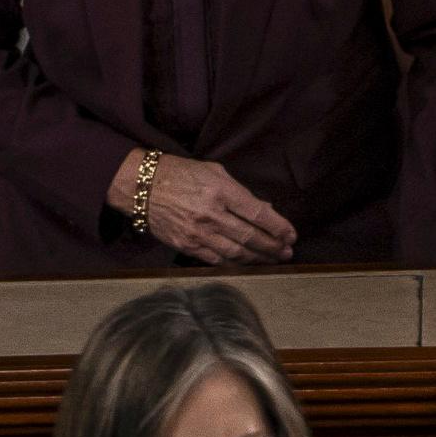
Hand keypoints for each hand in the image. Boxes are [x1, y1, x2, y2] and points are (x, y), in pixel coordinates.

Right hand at [107, 152, 295, 266]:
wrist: (144, 187)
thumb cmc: (183, 173)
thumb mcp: (215, 172)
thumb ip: (240, 192)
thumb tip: (263, 210)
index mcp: (221, 191)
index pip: (257, 213)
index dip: (277, 226)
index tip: (291, 234)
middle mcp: (211, 215)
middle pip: (249, 237)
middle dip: (272, 246)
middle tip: (288, 252)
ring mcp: (197, 234)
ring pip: (235, 253)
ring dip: (258, 258)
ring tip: (273, 260)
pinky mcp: (186, 246)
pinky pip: (215, 260)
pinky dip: (234, 263)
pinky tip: (247, 264)